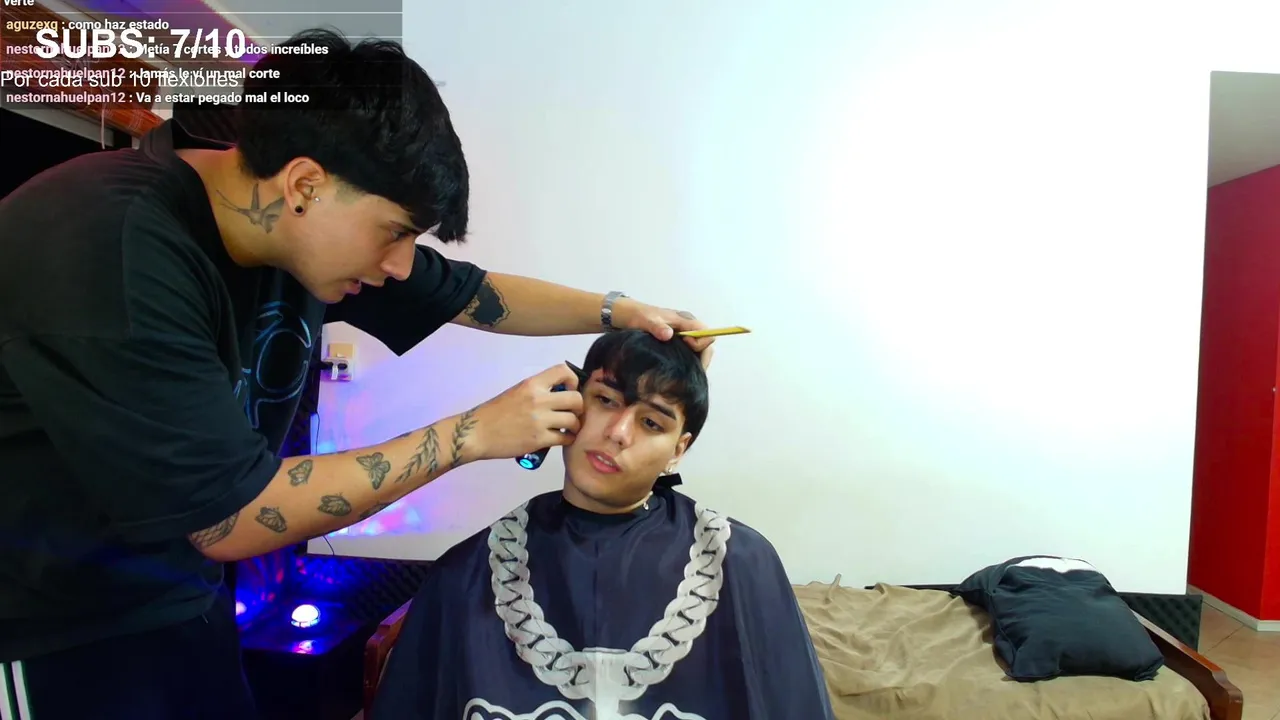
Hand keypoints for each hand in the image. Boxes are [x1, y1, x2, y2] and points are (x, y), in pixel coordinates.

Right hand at [468, 363, 584, 460]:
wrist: (476, 433)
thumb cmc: (493, 414)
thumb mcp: (516, 392)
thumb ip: (537, 391)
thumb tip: (559, 394)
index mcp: (531, 384)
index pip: (564, 371)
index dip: (572, 380)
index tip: (568, 390)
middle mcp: (538, 399)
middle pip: (576, 398)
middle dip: (578, 407)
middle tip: (571, 413)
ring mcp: (539, 420)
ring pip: (574, 420)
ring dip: (574, 425)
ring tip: (567, 428)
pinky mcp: (539, 440)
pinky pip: (565, 438)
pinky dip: (567, 439)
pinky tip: (561, 438)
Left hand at [614, 299, 715, 369]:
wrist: (628, 314)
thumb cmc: (638, 316)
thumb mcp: (645, 321)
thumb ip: (656, 327)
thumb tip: (669, 335)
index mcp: (685, 320)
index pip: (706, 334)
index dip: (699, 345)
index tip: (685, 348)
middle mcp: (689, 327)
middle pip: (706, 346)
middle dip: (702, 360)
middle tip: (689, 374)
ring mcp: (684, 335)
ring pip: (700, 351)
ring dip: (695, 363)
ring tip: (683, 376)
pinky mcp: (678, 342)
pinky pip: (690, 354)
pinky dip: (688, 363)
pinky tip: (679, 373)